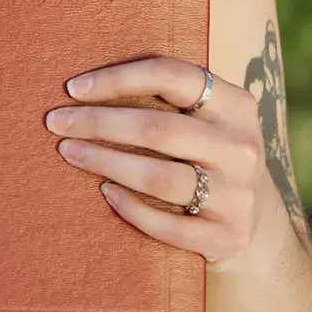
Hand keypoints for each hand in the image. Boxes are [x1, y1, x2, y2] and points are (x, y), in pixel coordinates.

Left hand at [45, 56, 269, 267]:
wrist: (256, 220)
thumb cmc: (208, 154)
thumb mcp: (206, 119)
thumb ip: (167, 97)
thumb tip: (84, 86)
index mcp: (236, 105)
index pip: (173, 76)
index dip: (119, 78)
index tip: (72, 88)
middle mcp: (241, 147)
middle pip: (158, 129)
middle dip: (98, 123)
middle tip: (55, 123)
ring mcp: (238, 194)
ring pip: (160, 177)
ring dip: (105, 163)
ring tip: (69, 153)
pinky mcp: (227, 235)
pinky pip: (168, 225)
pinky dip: (131, 208)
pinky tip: (105, 193)